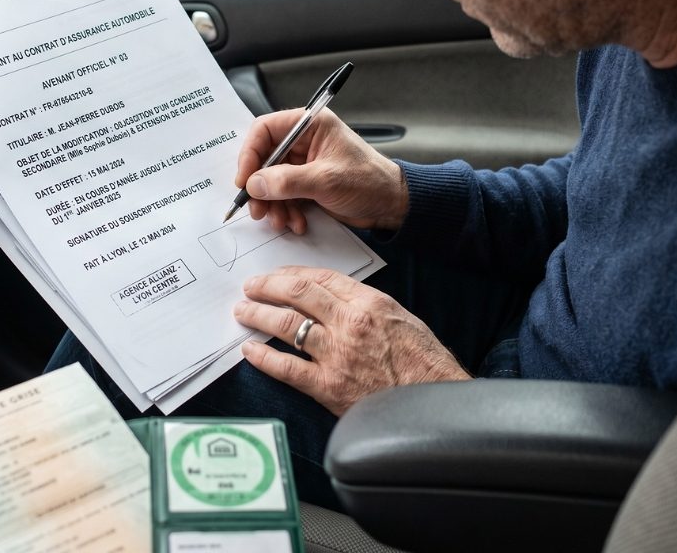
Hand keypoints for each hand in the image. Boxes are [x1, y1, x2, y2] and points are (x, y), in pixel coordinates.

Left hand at [234, 266, 469, 415]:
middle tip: (250, 287)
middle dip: (267, 287)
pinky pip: (287, 368)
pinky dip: (264, 357)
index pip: (320, 278)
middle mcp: (349, 323)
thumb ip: (365, 305)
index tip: (276, 275)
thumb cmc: (423, 362)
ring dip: (258, 315)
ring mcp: (336, 355)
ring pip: (285, 325)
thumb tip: (333, 297)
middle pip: (297, 294)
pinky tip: (249, 350)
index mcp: (368, 303)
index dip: (291, 273)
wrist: (434, 402)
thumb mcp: (399, 318)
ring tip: (243, 312)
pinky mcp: (328, 386)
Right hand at [235, 108, 406, 233]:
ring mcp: (305, 163)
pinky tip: (296, 222)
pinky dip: (285, 210)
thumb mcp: (326, 180)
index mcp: (310, 125)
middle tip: (257, 209)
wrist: (392, 205)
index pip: (265, 130)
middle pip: (264, 159)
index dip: (250, 154)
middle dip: (260, 187)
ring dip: (273, 204)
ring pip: (271, 181)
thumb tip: (254, 184)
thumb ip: (287, 181)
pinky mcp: (307, 183)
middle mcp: (304, 140)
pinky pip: (284, 195)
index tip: (244, 179)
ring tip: (281, 221)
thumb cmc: (369, 182)